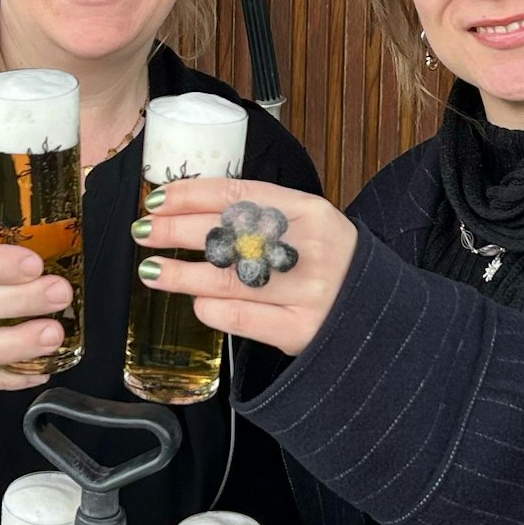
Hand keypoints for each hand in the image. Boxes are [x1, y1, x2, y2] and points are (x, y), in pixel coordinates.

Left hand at [132, 178, 356, 358]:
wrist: (379, 316)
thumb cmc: (332, 266)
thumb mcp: (310, 227)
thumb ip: (264, 217)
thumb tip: (192, 210)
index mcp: (310, 212)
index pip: (239, 194)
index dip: (192, 195)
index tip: (157, 199)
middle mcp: (309, 248)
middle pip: (230, 233)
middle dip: (178, 230)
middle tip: (144, 231)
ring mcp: (307, 291)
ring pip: (229, 278)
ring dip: (182, 273)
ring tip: (152, 270)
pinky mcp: (301, 330)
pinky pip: (243, 316)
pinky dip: (212, 308)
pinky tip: (196, 303)